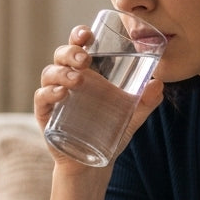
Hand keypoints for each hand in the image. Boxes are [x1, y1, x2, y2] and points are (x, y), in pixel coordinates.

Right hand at [33, 24, 164, 169]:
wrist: (93, 165)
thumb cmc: (109, 134)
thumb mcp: (131, 117)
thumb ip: (146, 102)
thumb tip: (159, 83)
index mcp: (87, 73)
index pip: (79, 46)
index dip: (79, 35)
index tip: (88, 34)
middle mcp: (67, 79)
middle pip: (62, 55)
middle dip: (71, 51)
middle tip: (85, 59)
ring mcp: (54, 96)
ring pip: (49, 73)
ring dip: (62, 72)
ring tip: (78, 79)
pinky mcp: (46, 114)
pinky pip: (41, 97)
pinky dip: (50, 92)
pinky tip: (62, 94)